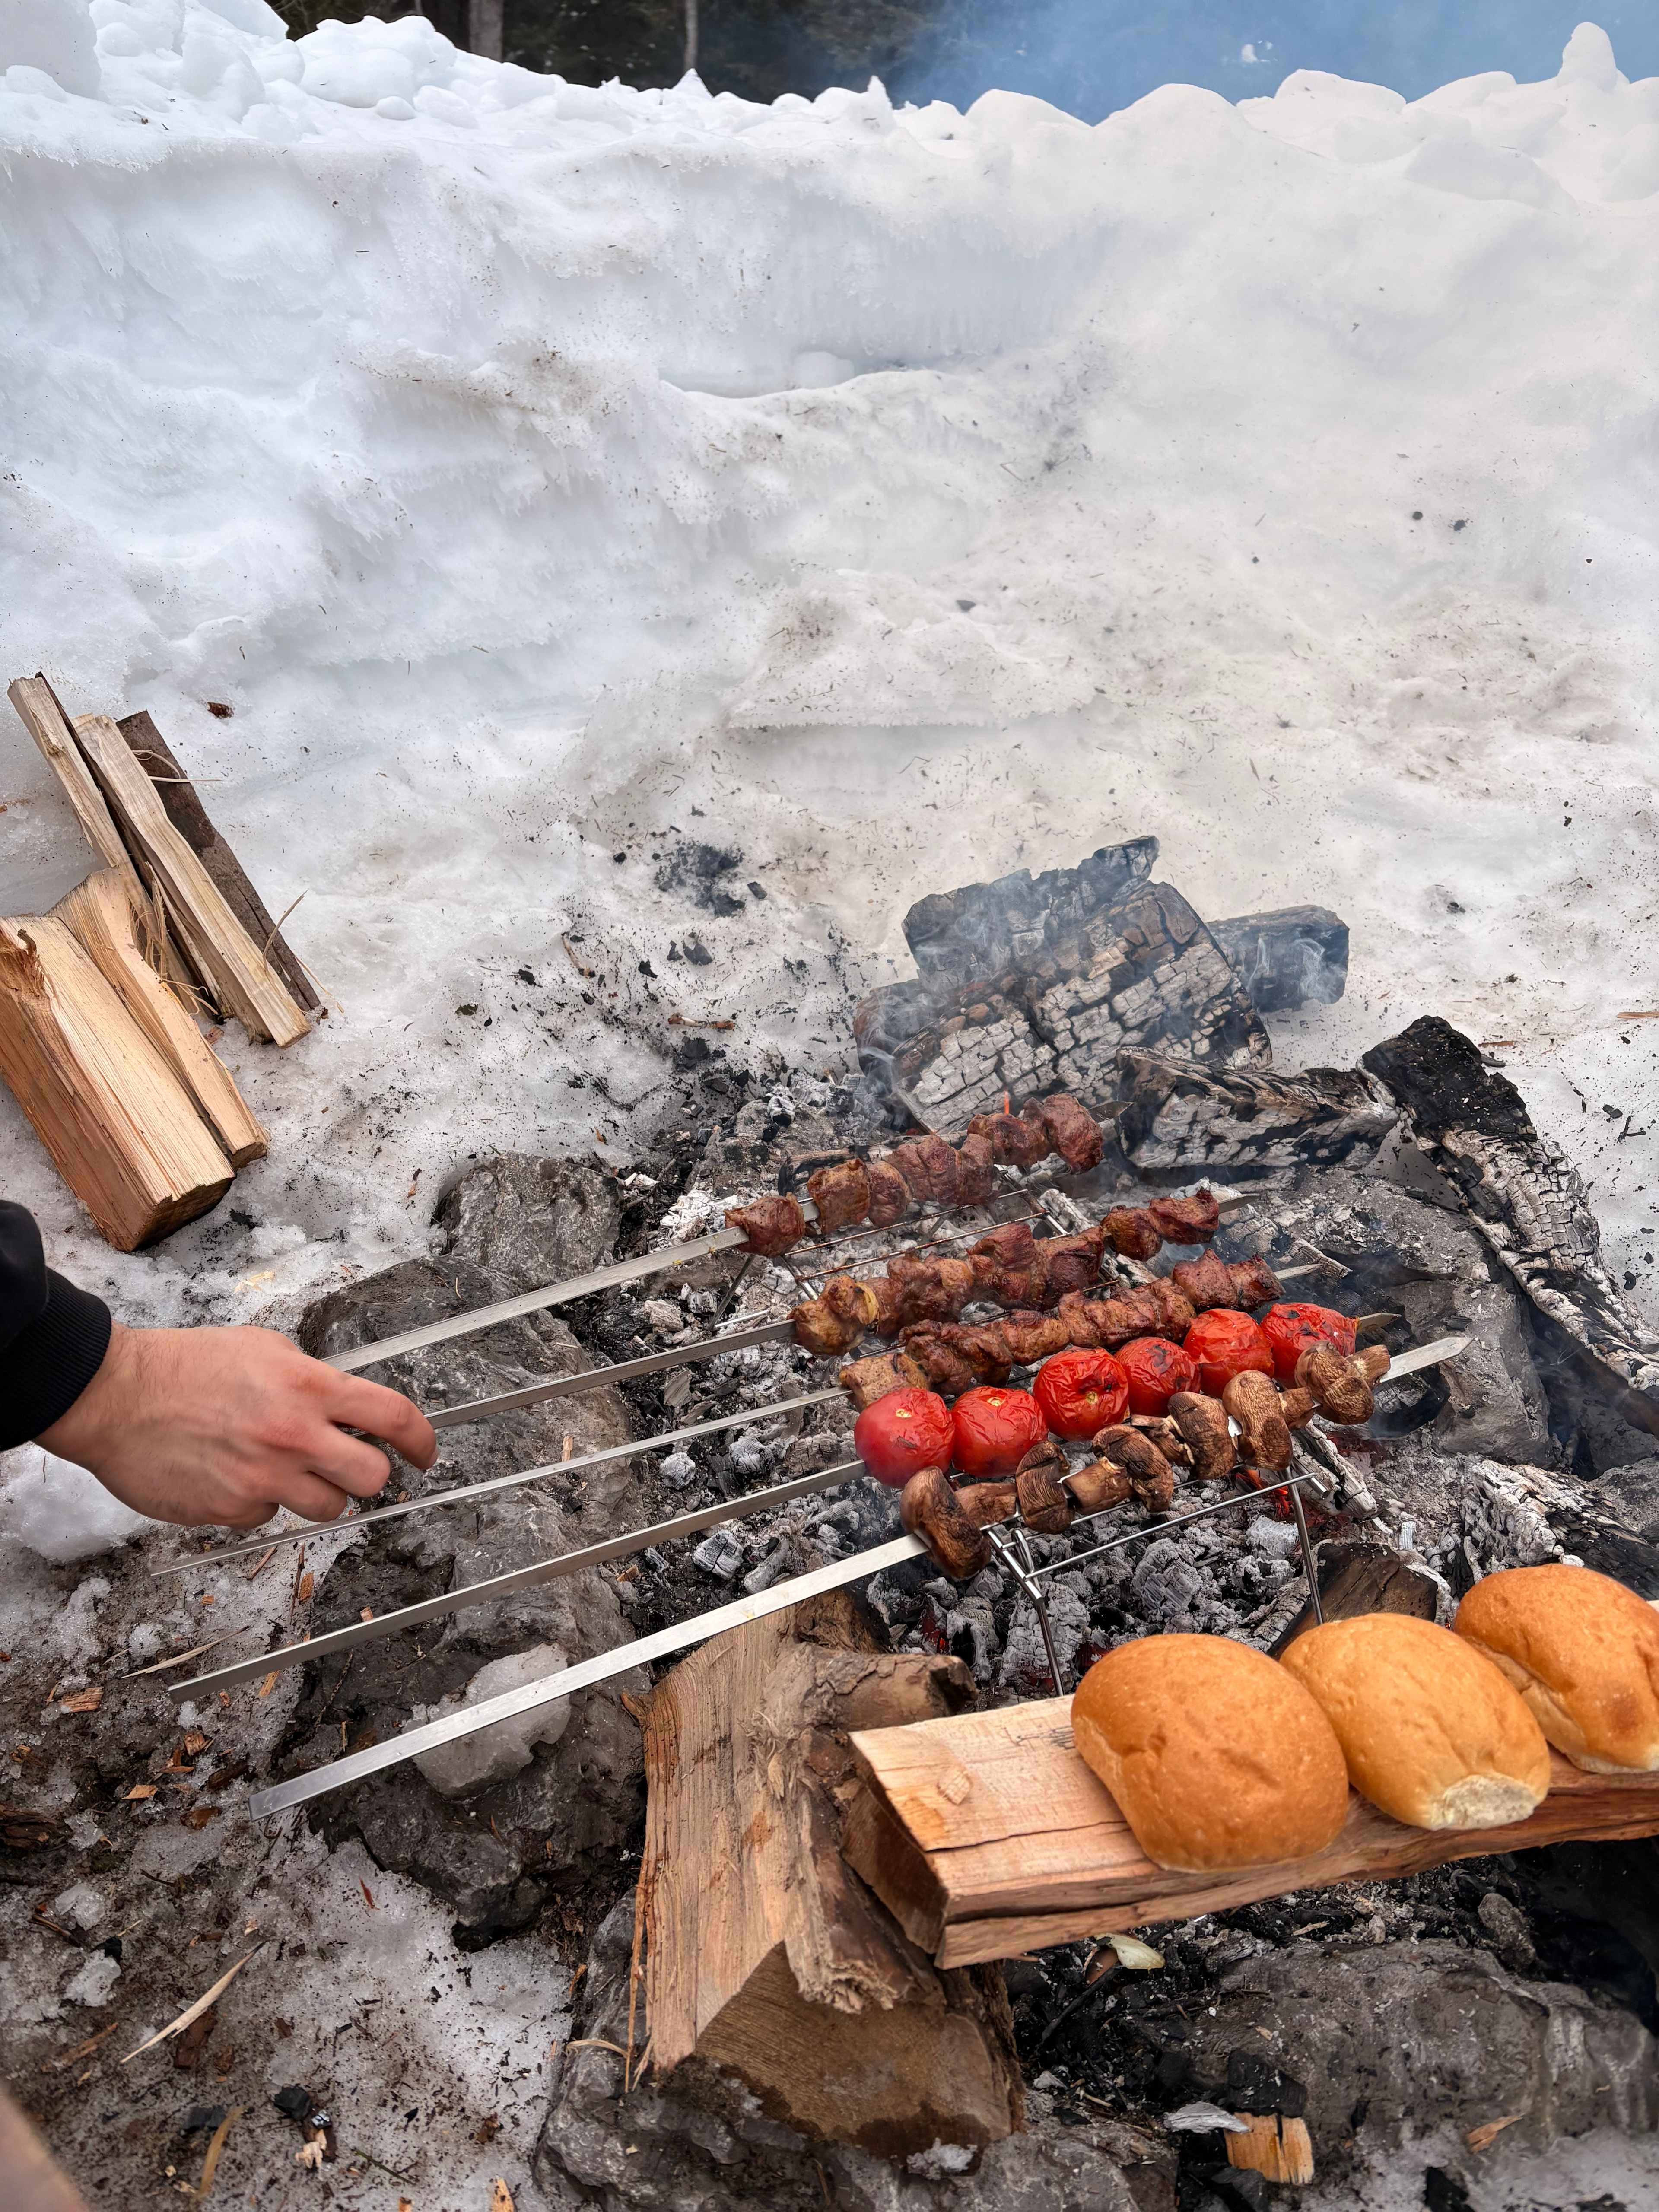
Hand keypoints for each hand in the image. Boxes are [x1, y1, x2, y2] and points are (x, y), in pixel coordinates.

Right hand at [38, 1323, 437, 1529]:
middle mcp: (295, 1436)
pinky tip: (233, 1474)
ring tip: (280, 1467)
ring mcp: (264, 1479)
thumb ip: (310, 1377)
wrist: (116, 1396)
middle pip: (372, 1478)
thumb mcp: (263, 1349)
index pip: (394, 1416)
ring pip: (328, 1508)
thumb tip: (341, 1400)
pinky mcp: (232, 1511)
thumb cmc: (183, 1366)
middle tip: (347, 1464)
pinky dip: (260, 1502)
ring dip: (317, 1493)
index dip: (422, 1440)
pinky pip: (269, 1517)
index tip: (425, 1453)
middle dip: (366, 1474)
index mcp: (309, 1387)